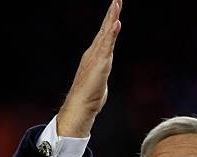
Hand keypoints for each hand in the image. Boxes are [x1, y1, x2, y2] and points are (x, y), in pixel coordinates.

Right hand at [57, 0, 122, 136]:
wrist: (80, 105)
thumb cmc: (89, 97)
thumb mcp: (99, 82)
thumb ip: (100, 75)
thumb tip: (99, 80)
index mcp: (95, 56)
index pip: (105, 36)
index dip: (110, 22)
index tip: (115, 7)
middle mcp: (94, 53)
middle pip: (105, 29)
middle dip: (111, 13)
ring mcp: (96, 57)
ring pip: (106, 33)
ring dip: (112, 18)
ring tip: (117, 4)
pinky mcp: (100, 63)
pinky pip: (107, 45)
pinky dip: (111, 33)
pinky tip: (116, 23)